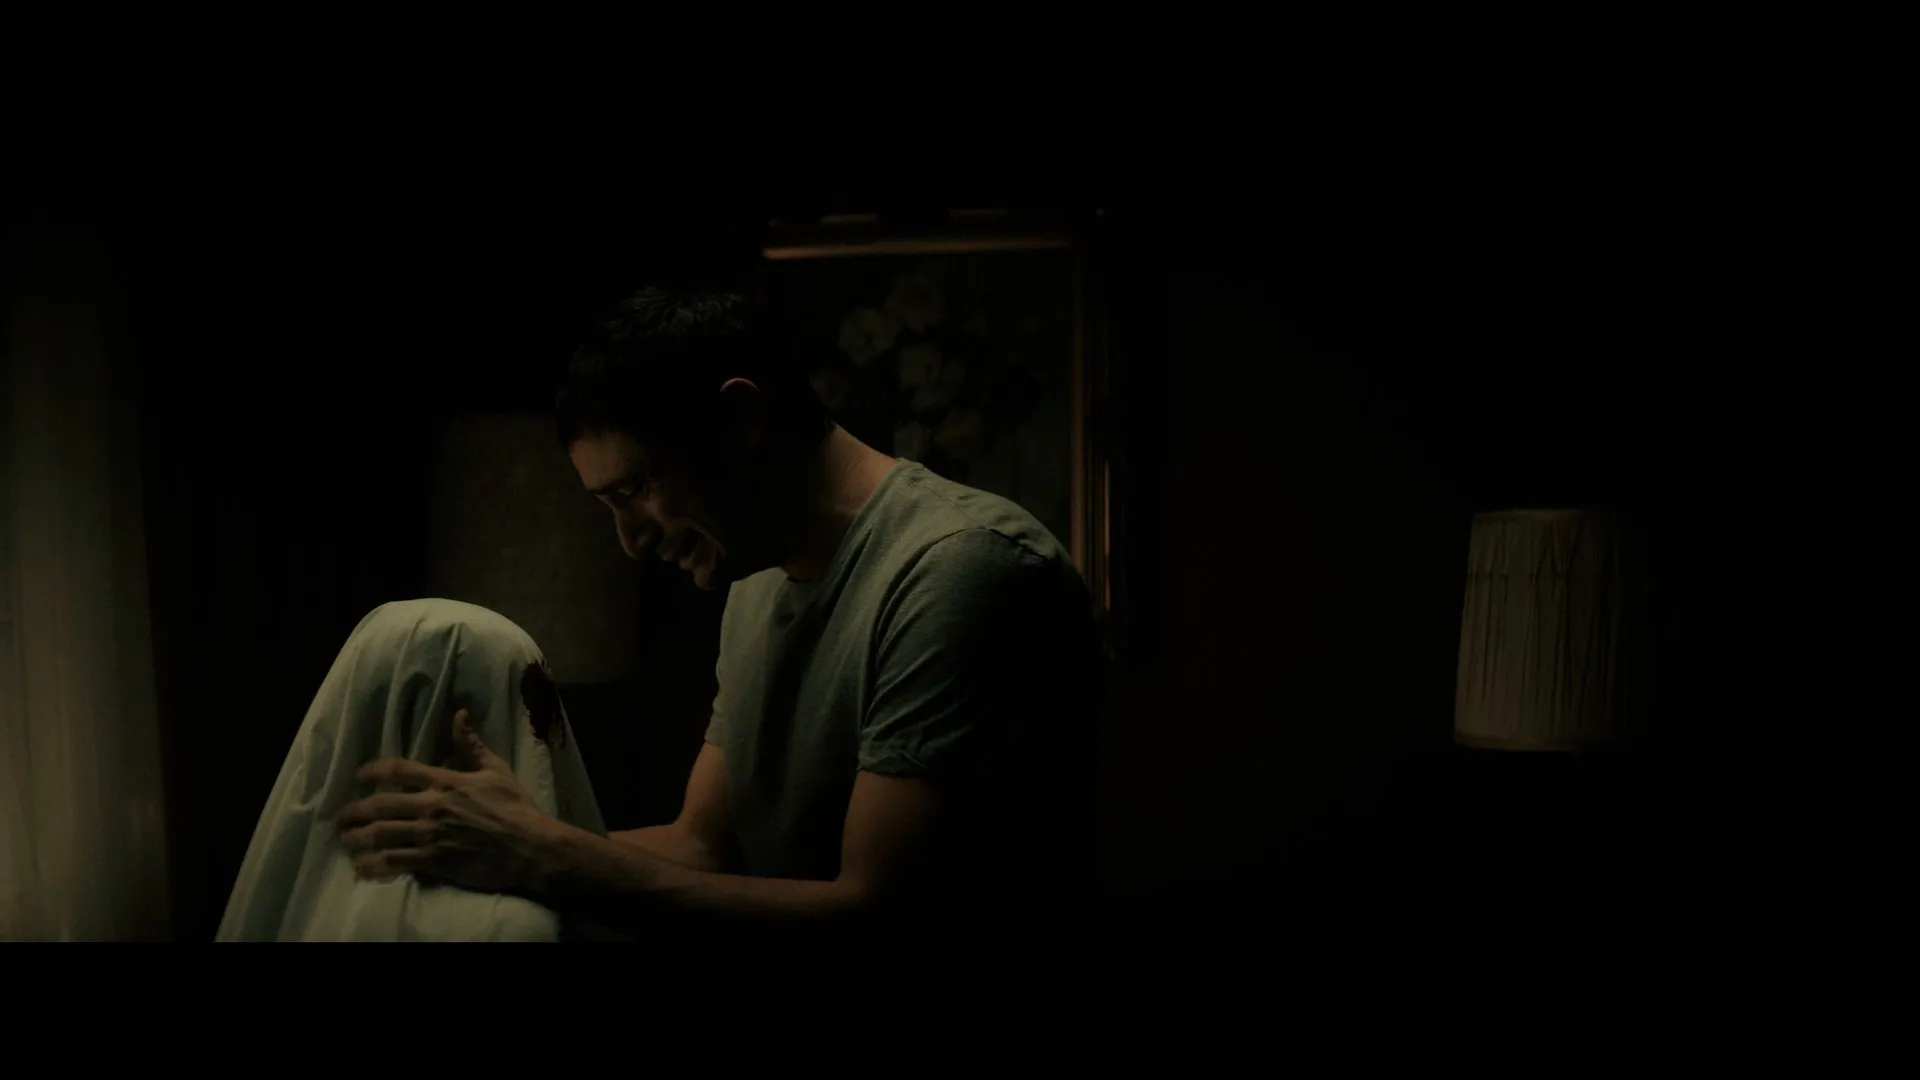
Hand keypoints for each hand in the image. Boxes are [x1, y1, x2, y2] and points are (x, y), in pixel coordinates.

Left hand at [336, 709, 554, 894]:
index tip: (360, 774)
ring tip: (346, 841)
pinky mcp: (434, 862)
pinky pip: (394, 862)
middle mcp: (432, 806)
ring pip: (381, 834)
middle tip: (340, 816)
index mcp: (446, 782)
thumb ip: (472, 745)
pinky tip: (361, 868)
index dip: (374, 770)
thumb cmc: (516, 808)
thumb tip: (459, 715)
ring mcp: (430, 836)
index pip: (400, 770)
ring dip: (358, 838)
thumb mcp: (497, 771)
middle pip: (380, 804)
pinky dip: (373, 865)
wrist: (530, 848)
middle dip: (354, 811)